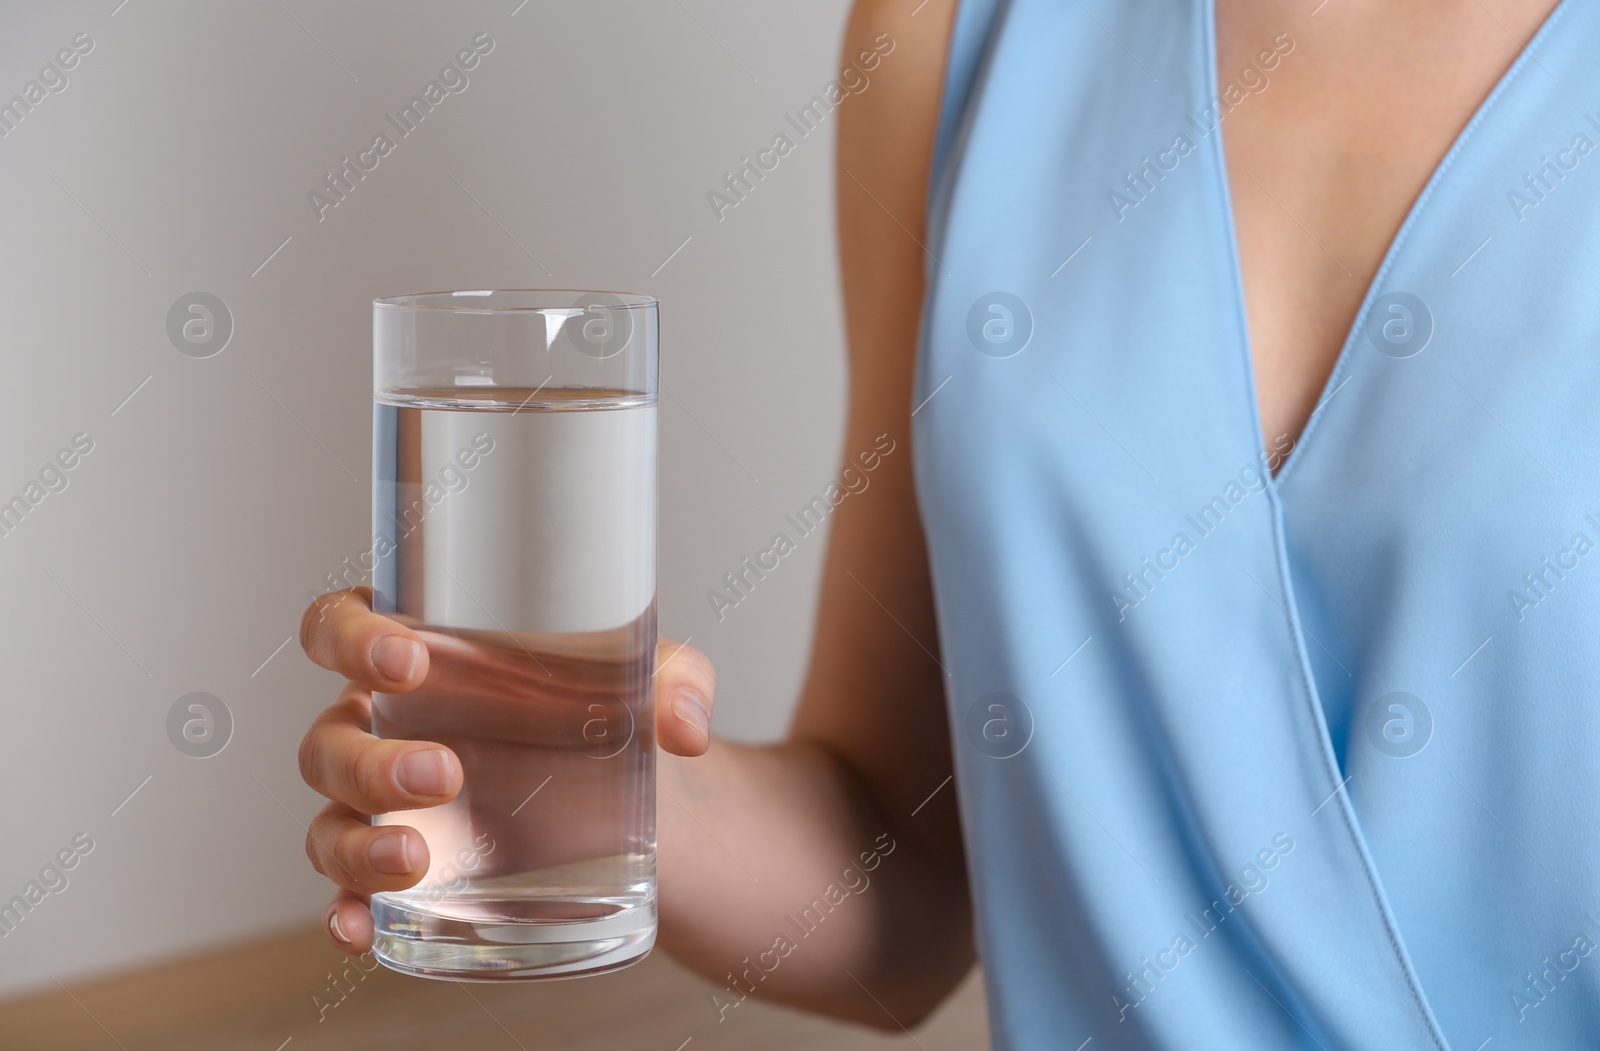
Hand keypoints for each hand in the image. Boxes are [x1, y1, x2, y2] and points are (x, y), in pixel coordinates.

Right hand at [295, 587, 716, 952]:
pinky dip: (346, 911)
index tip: (408, 659)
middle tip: (446, 773)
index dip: (352, 637)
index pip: (345, 626)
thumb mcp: (656, 679)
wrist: (642, 800)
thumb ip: (678, 682)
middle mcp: (388, 726)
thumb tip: (683, 725)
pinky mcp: (408, 869)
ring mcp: (387, 804)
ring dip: (357, 843)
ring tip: (415, 862)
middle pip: (331, 738)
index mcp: (426, 653)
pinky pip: (350, 892)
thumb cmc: (616, 710)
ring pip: (331, 818)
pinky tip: (361, 927)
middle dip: (371, 761)